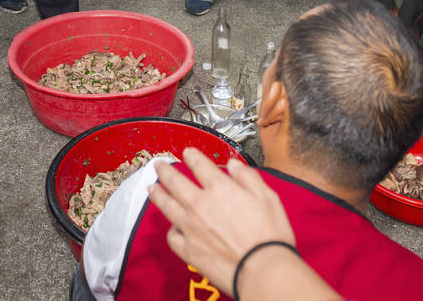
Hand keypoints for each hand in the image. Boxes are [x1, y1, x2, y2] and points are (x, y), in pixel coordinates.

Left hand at [148, 150, 298, 298]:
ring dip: (157, 194)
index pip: (200, 165)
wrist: (263, 270)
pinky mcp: (188, 250)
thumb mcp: (268, 198)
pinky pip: (172, 236)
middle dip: (165, 171)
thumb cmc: (270, 236)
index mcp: (220, 189)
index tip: (187, 152)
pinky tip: (172, 226)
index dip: (192, 156)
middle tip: (158, 166)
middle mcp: (200, 205)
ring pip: (166, 206)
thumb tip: (234, 165)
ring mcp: (191, 227)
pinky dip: (170, 229)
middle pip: (175, 182)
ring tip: (152, 188)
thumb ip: (248, 177)